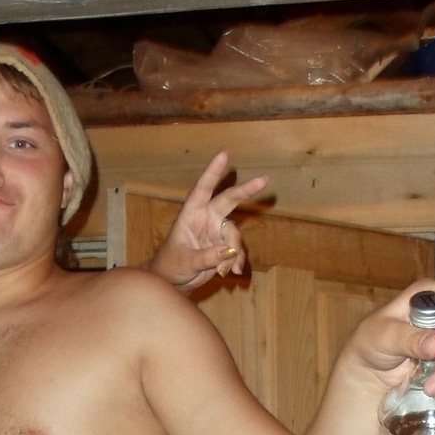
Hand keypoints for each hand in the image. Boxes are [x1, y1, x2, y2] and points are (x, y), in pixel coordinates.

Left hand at [146, 151, 268, 291]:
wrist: (173, 281)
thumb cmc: (171, 265)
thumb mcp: (186, 262)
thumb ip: (206, 257)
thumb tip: (229, 252)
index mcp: (191, 214)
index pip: (203, 189)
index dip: (213, 172)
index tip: (224, 154)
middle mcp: (206, 218)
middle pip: (228, 200)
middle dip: (246, 190)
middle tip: (264, 180)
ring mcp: (216, 231)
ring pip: (234, 234)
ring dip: (233, 253)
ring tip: (223, 271)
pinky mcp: (224, 245)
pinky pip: (237, 250)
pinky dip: (237, 261)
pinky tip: (231, 273)